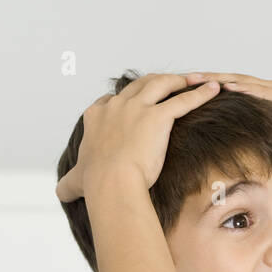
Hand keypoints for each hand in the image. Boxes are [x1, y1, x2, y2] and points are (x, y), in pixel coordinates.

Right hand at [55, 73, 219, 203]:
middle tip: (167, 84)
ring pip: (161, 83)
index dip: (121, 101)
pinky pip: (184, 100)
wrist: (112, 183)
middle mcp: (116, 106)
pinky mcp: (159, 116)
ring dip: (177, 80)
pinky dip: (200, 93)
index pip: (108, 101)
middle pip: (137, 86)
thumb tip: (59, 192)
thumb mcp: (75, 181)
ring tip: (192, 80)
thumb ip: (68, 183)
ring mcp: (137, 108)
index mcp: (96, 117)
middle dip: (153, 82)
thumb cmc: (95, 183)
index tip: (129, 102)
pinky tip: (213, 89)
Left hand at [190, 71, 271, 173]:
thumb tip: (215, 155)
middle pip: (227, 80)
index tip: (179, 89)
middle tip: (181, 78)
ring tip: (196, 78)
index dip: (201, 88)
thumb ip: (240, 140)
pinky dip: (242, 87)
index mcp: (254, 97)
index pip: (223, 89)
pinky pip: (258, 90)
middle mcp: (262, 88)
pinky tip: (225, 86)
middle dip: (204, 79)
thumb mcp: (258, 141)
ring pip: (239, 80)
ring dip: (217, 79)